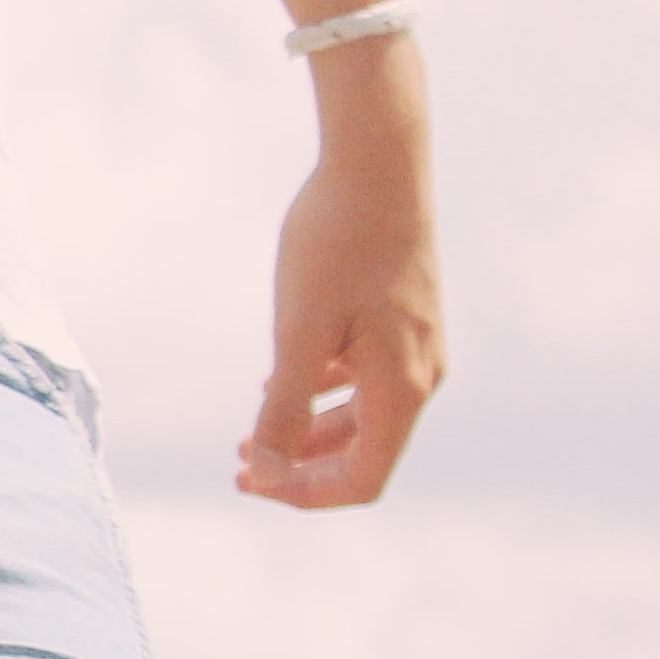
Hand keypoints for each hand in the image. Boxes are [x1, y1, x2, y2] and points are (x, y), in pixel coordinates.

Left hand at [237, 53, 440, 507]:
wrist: (377, 164)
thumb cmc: (335, 244)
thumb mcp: (296, 332)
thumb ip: (282, 408)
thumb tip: (264, 476)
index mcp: (402, 389)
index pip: (364, 480)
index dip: (305, 494)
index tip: (248, 482)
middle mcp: (422, 374)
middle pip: (365, 453)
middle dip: (299, 466)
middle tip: (237, 464)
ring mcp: (418, 345)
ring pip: (363, 415)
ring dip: (307, 431)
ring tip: (248, 430)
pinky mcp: (405, 318)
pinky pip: (364, 378)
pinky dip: (321, 392)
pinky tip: (277, 381)